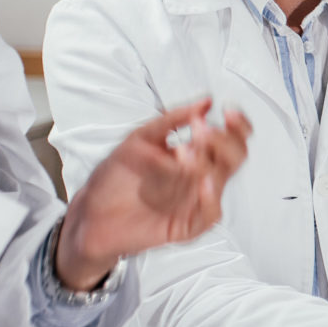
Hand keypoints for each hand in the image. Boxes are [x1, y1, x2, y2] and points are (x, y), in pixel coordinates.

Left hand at [53, 98, 250, 289]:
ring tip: (188, 152)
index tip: (228, 112)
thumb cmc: (116, 178)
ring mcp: (194, 201)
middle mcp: (199, 176)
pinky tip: (202, 184)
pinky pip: (210, 214)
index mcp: (194, 154)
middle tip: (202, 133)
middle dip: (225, 141)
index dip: (236, 125)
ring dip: (211, 163)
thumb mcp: (139, 139)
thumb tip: (205, 102)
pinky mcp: (187, 224)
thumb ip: (172, 120)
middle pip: (234, 156)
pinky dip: (210, 199)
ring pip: (222, 180)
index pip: (229, 137)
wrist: (91, 213)